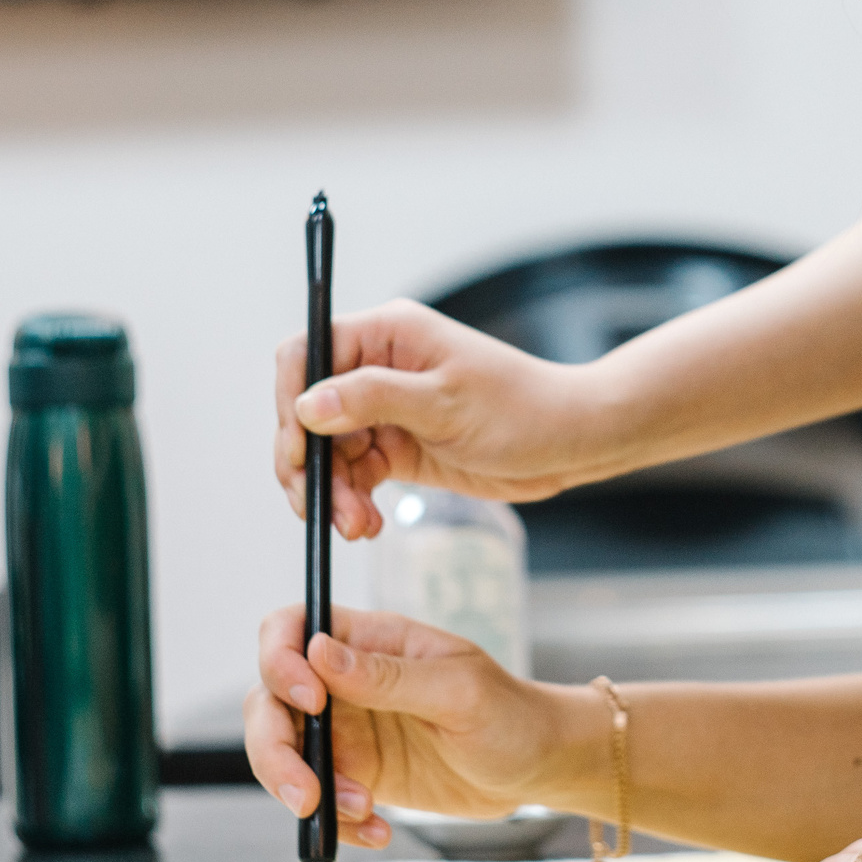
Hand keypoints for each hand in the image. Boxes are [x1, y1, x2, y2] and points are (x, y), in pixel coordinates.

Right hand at [245, 603, 570, 842]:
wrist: (538, 767)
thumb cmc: (511, 713)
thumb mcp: (459, 690)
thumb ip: (390, 675)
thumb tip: (319, 652)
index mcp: (370, 642)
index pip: (292, 629)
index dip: (279, 659)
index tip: (308, 701)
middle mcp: (346, 683)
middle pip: (270, 700)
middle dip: (273, 749)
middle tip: (306, 793)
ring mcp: (348, 731)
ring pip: (285, 753)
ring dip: (304, 791)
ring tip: (362, 811)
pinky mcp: (357, 775)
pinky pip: (319, 799)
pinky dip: (336, 822)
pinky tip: (378, 830)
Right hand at [276, 301, 606, 538]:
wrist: (570, 443)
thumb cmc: (522, 409)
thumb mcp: (445, 403)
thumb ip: (373, 400)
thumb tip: (308, 405)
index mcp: (387, 334)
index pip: (307, 353)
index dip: (291, 401)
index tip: (297, 451)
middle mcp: (378, 367)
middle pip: (307, 410)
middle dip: (308, 462)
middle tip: (319, 508)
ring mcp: (384, 409)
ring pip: (326, 451)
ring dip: (331, 492)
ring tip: (357, 526)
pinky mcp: (396, 447)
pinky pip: (352, 475)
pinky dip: (351, 502)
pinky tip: (367, 525)